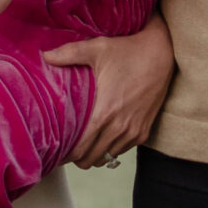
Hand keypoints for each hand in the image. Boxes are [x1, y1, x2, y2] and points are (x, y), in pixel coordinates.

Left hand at [46, 17, 174, 167]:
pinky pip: (121, 151)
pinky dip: (109, 148)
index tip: (57, 145)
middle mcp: (119, 127)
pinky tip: (101, 137)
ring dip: (93, 154)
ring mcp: (133, 132)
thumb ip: (69, 53)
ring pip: (106, 158)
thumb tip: (44, 56)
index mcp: (105, 112)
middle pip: (90, 159)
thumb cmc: (128, 51)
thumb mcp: (97, 48)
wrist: (162, 54)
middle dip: (76, 156)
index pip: (80, 148)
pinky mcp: (143, 132)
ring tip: (82, 143)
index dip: (65, 151)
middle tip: (66, 146)